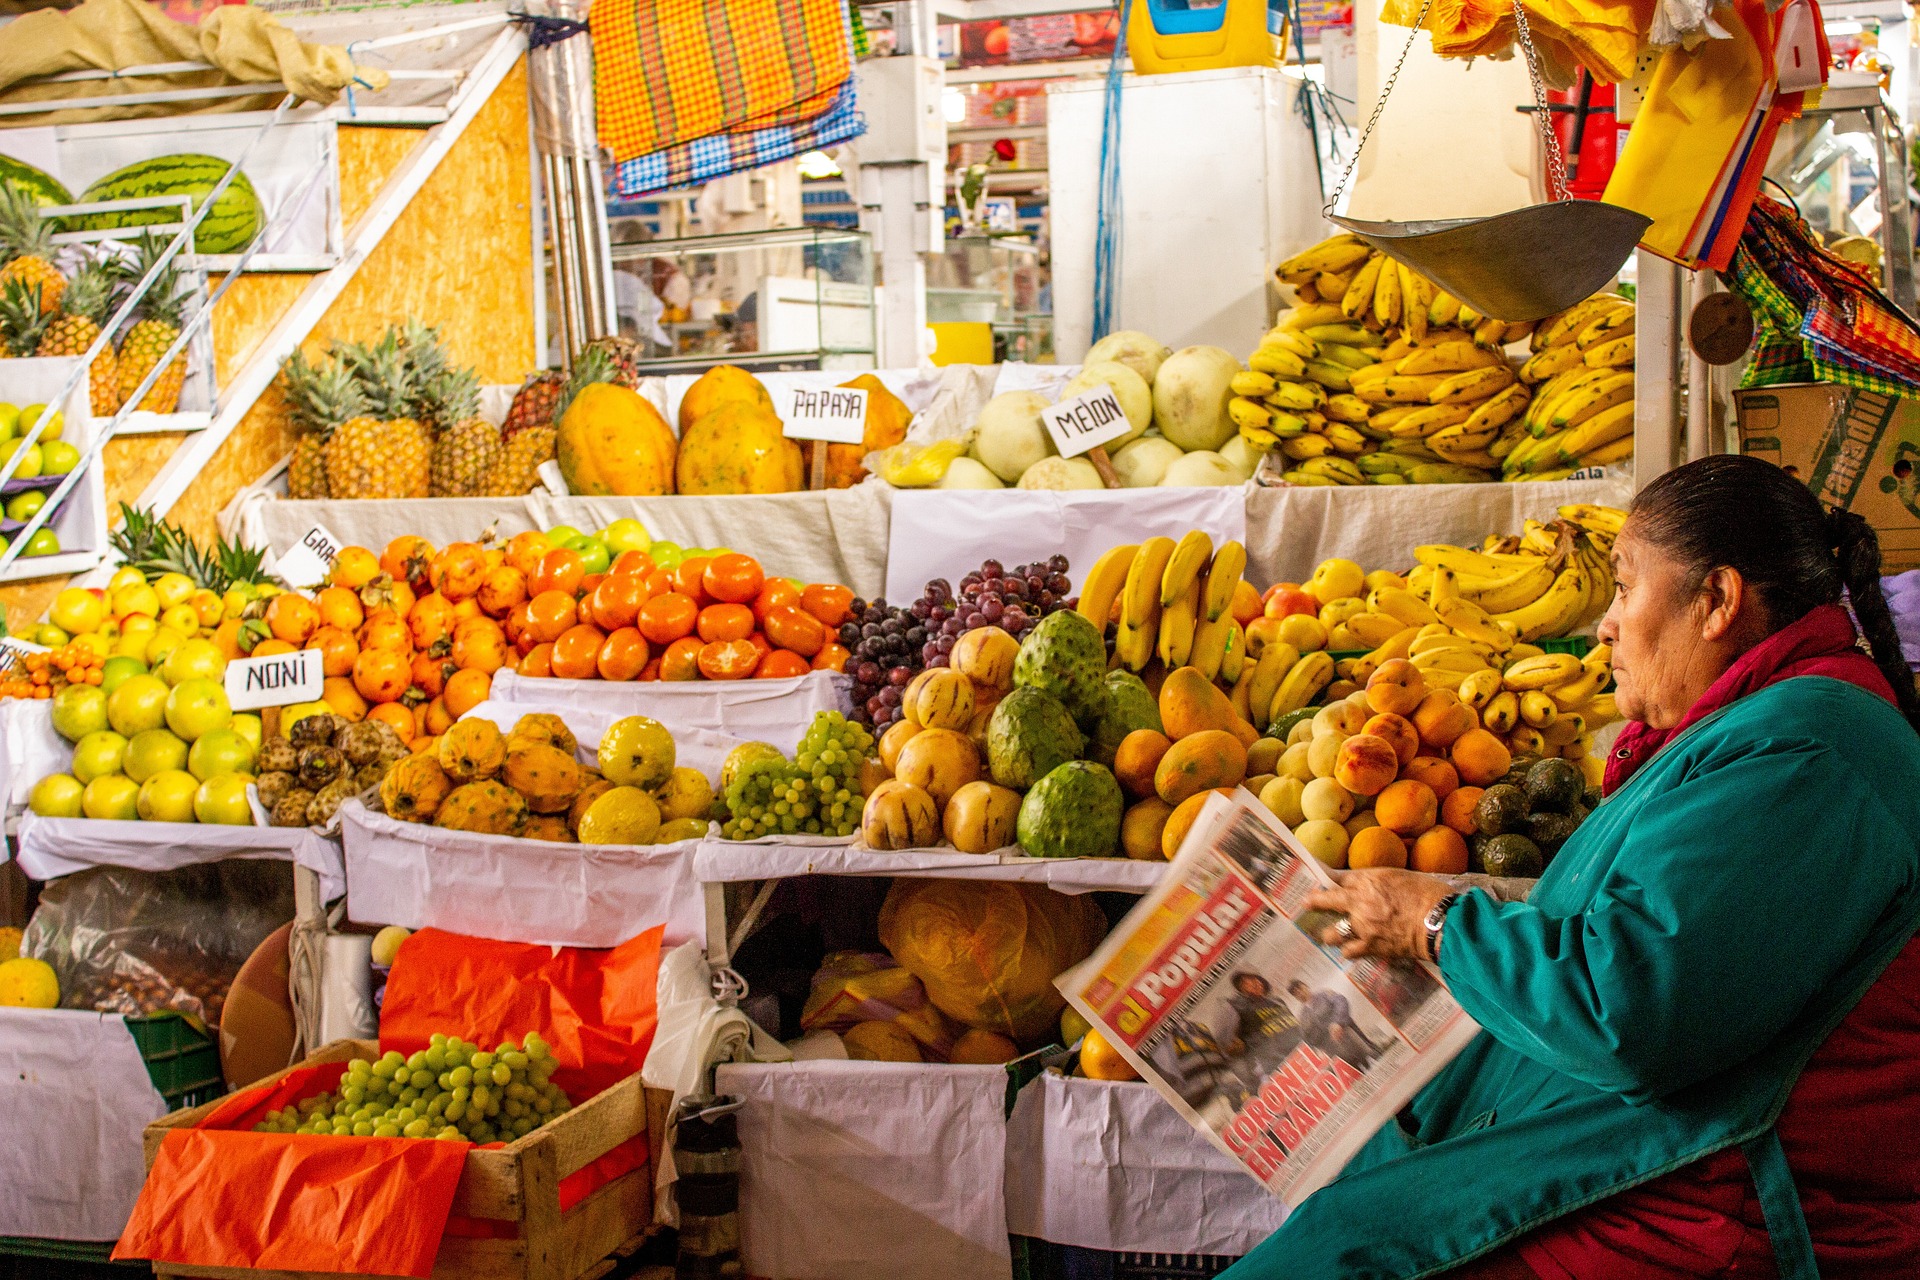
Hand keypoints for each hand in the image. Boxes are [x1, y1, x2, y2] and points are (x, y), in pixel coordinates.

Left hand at [1305, 870, 1455, 960]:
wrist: (1440, 921)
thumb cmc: (1429, 894)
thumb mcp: (1402, 876)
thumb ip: (1382, 881)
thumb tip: (1374, 886)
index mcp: (1369, 880)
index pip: (1339, 877)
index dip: (1328, 879)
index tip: (1321, 879)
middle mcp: (1359, 901)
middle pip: (1327, 899)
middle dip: (1315, 901)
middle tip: (1306, 902)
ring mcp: (1362, 925)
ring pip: (1333, 932)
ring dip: (1331, 933)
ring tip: (1329, 936)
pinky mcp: (1370, 946)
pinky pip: (1349, 951)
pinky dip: (1349, 951)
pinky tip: (1350, 951)